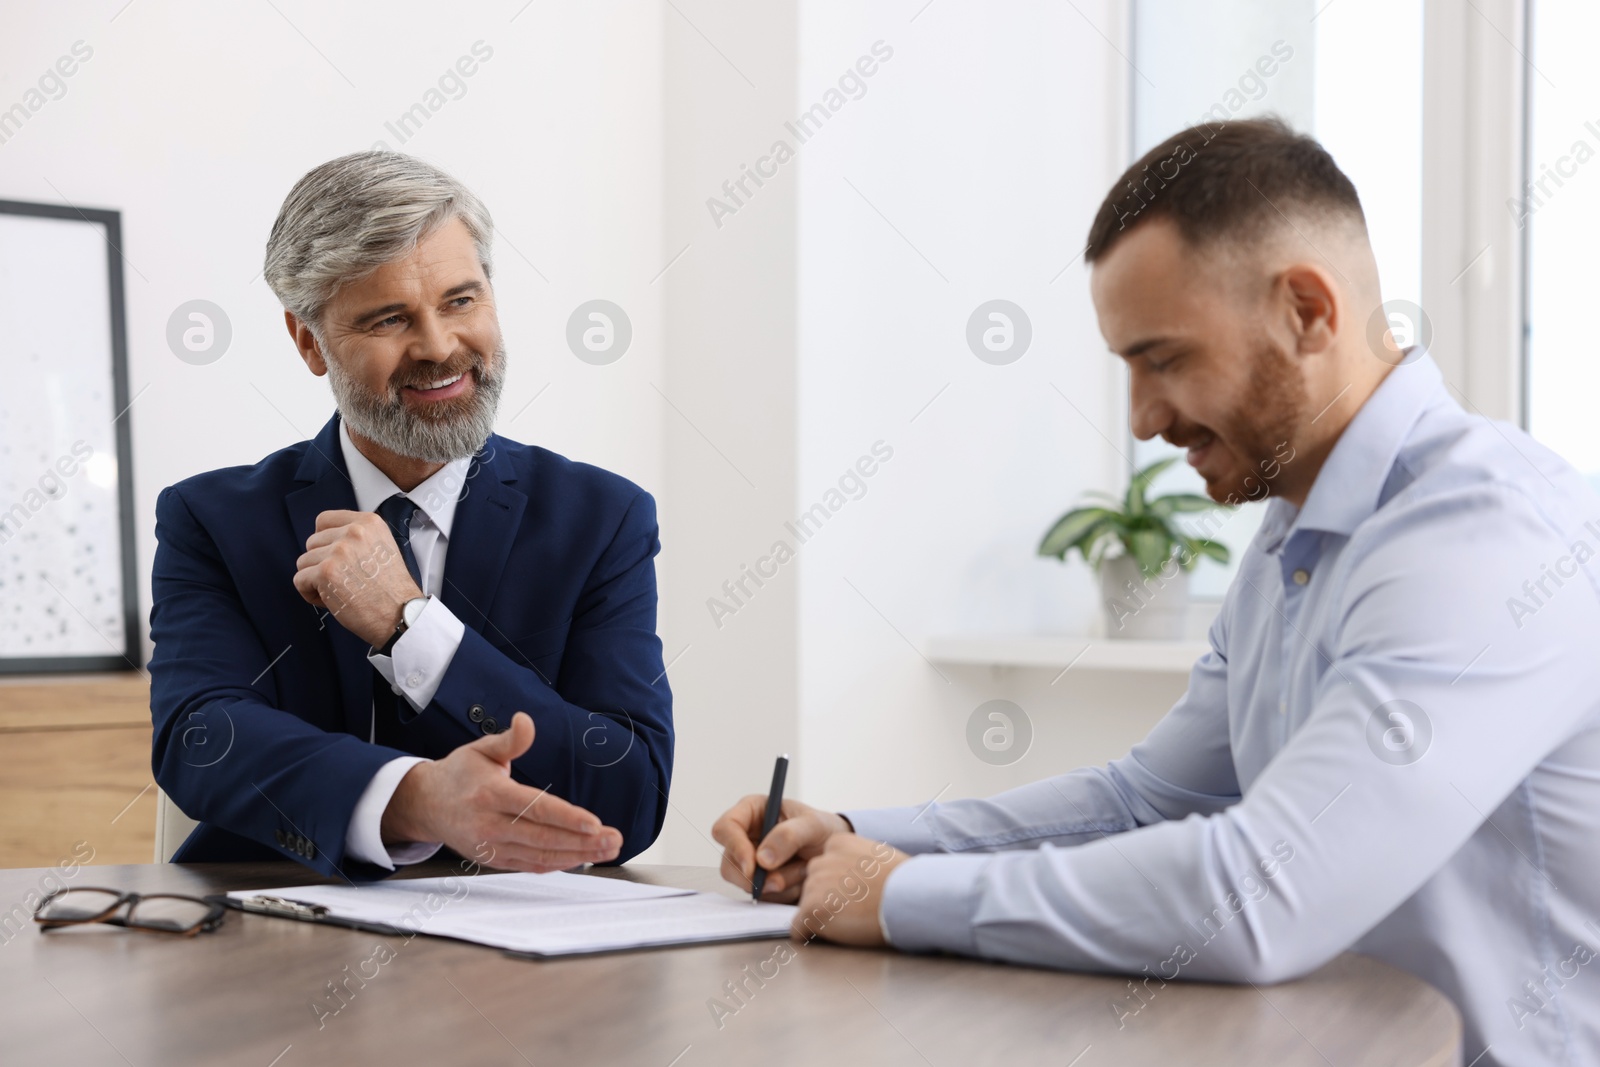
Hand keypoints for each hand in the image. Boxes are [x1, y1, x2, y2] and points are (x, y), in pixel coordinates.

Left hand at [293, 509, 423, 647]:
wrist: (400, 615)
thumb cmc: (392, 590)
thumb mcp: (382, 547)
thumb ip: (357, 538)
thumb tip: (328, 540)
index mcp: (369, 523)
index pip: (324, 519)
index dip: (324, 540)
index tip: (332, 555)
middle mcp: (354, 532)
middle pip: (312, 542)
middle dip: (321, 563)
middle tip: (343, 579)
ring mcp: (339, 551)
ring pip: (304, 562)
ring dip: (315, 579)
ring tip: (339, 590)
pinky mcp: (326, 572)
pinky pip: (299, 580)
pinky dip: (310, 594)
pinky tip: (330, 599)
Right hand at [381, 711, 621, 871]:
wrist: (426, 804)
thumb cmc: (459, 773)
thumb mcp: (481, 748)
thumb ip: (510, 740)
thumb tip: (526, 720)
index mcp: (490, 794)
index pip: (535, 808)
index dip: (567, 818)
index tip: (595, 823)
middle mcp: (490, 824)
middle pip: (543, 837)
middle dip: (583, 841)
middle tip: (614, 839)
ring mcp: (491, 846)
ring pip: (540, 856)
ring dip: (577, 855)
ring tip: (608, 849)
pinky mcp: (494, 860)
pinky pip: (531, 865)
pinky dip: (558, 863)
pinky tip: (581, 857)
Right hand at [711, 794, 852, 901]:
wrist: (835, 851)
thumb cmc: (823, 828)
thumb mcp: (813, 825)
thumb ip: (789, 836)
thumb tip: (762, 859)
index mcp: (751, 812)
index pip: (725, 828)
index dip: (734, 847)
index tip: (753, 866)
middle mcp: (745, 837)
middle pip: (729, 864)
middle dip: (757, 877)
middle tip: (783, 880)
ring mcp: (750, 863)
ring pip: (745, 884)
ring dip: (777, 885)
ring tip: (803, 871)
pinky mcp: (759, 883)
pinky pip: (761, 896)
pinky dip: (782, 895)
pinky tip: (800, 882)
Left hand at [789, 834, 909, 945]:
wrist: (910, 898)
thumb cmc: (903, 883)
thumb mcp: (877, 857)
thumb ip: (854, 863)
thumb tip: (848, 880)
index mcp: (837, 842)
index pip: (822, 866)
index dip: (836, 885)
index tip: (854, 893)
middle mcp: (820, 859)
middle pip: (811, 886)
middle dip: (826, 900)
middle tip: (853, 909)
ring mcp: (815, 884)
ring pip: (805, 907)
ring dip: (822, 918)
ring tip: (851, 920)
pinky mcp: (813, 909)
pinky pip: (798, 929)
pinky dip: (811, 936)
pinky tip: (836, 934)